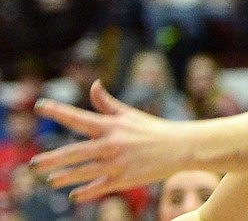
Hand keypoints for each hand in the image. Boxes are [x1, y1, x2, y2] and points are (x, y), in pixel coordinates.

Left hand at [30, 81, 180, 202]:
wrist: (180, 147)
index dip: (58, 111)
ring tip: (50, 180)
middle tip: (33, 164)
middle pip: (75, 152)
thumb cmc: (153, 129)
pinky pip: (99, 187)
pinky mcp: (124, 179)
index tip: (39, 105)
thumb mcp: (130, 114)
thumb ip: (108, 103)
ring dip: (65, 177)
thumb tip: (94, 85)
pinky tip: (74, 195)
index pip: (79, 117)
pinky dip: (85, 192)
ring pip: (84, 172)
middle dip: (52, 159)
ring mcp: (117, 163)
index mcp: (112, 126)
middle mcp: (112, 144)